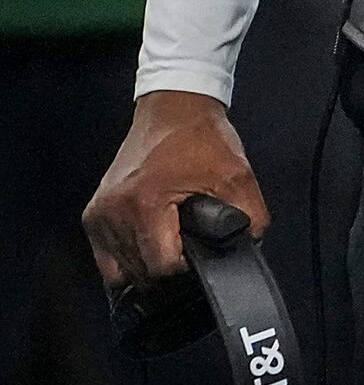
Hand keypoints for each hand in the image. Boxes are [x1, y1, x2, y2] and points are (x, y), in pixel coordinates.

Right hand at [82, 91, 266, 289]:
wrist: (174, 111)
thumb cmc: (202, 140)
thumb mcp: (240, 177)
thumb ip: (250, 219)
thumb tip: (246, 249)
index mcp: (144, 204)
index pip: (162, 267)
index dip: (189, 267)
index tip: (202, 250)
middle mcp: (112, 213)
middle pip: (141, 274)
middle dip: (170, 268)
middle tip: (190, 244)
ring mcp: (98, 216)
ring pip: (122, 272)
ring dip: (149, 265)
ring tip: (172, 241)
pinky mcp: (92, 217)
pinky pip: (108, 260)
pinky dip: (130, 260)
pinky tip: (152, 245)